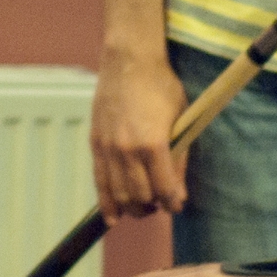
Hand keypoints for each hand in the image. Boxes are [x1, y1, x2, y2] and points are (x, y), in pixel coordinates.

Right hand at [91, 49, 188, 221]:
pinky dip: (106, 202)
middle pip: (140, 197)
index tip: (177, 204)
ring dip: (132, 207)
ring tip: (142, 207)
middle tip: (161, 204)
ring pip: (118, 193)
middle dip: (153, 207)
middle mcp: (128, 149)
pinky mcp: (95, 142)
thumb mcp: (181, 120)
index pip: (164, 190)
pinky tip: (112, 217)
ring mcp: (108, 146)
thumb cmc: (161, 86)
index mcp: (153, 144)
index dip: (173, 202)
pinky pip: (99, 180)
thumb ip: (179, 159)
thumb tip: (177, 192)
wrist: (129, 60)